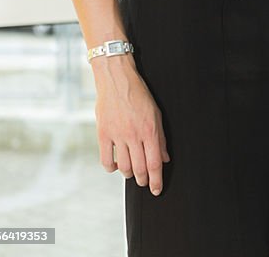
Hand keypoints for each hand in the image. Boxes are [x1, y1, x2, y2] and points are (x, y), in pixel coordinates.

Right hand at [94, 59, 169, 195]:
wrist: (117, 79)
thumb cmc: (138, 94)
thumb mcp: (156, 113)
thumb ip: (160, 137)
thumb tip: (165, 158)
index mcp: (149, 130)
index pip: (154, 164)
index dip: (156, 180)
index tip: (157, 190)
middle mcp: (134, 135)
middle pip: (140, 169)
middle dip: (143, 180)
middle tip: (144, 183)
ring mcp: (117, 135)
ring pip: (124, 167)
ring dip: (129, 174)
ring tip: (131, 172)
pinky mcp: (103, 134)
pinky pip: (106, 160)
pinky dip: (112, 168)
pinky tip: (116, 165)